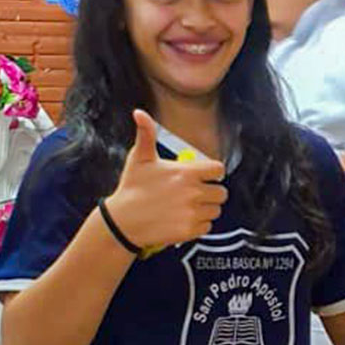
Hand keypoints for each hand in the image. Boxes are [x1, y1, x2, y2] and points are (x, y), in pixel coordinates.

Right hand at [105, 110, 226, 249]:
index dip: (213, 172)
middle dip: (211, 192)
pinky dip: (199, 225)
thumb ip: (146, 134)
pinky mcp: (190, 231)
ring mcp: (192, 213)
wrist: (123, 221)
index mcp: (186, 172)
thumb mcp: (139, 158)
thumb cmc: (132, 188)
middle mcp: (193, 192)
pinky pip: (207, 227)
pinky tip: (184, 219)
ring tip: (188, 206)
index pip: (218, 170)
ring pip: (215, 210)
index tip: (205, 176)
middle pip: (221, 193)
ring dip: (206, 209)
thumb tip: (139, 113)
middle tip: (196, 193)